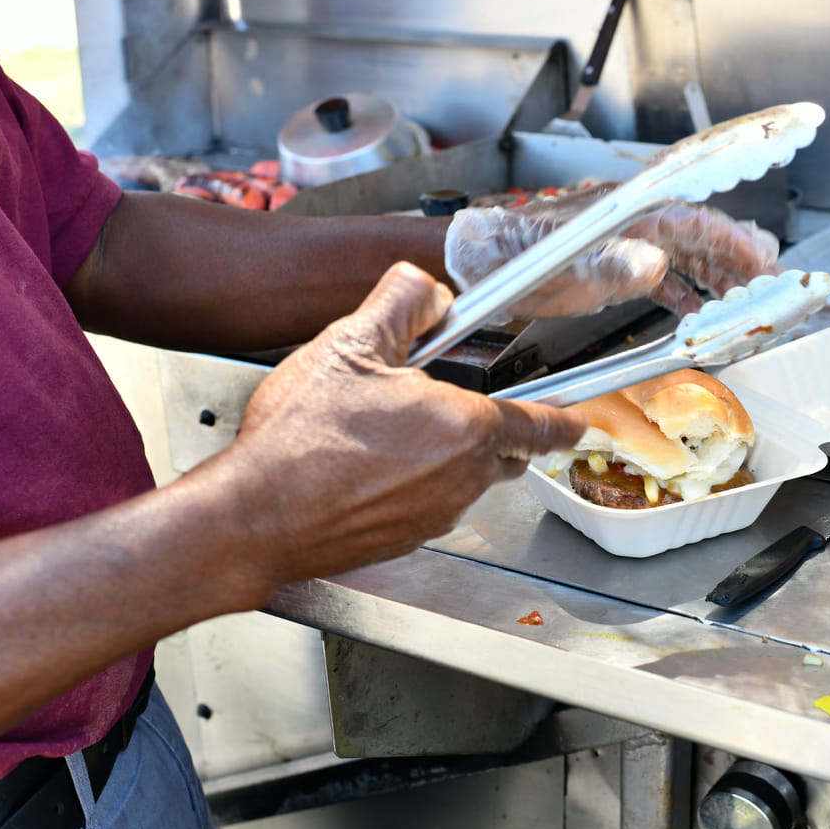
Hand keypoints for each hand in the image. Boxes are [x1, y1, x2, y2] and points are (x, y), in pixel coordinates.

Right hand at [212, 262, 587, 584]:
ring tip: (388, 431)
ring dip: (444, 457)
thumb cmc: (300, 442)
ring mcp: (434, 516)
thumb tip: (426, 288)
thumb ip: (401, 303)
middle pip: (502, 454)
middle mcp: (460, 479)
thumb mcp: (350, 344)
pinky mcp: (403, 540)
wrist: (254, 517)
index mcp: (464, 428)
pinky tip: (365, 466)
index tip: (575, 418)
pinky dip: (411, 485)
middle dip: (491, 430)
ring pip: (464, 481)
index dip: (562, 419)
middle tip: (446, 404)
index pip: (539, 424)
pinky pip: (427, 506)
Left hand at [444, 184, 781, 318]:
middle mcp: (632, 223)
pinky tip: (697, 312)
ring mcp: (623, 242)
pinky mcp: (612, 263)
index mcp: (629, 214)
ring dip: (715, 279)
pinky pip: (661, 276)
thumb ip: (612, 265)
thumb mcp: (565, 267)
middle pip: (699, 236)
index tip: (765, 261)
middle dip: (737, 261)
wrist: (477, 261)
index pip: (697, 221)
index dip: (735, 242)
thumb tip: (657, 265)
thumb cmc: (514, 260)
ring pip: (684, 256)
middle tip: (769, 286)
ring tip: (744, 301)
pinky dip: (683, 293)